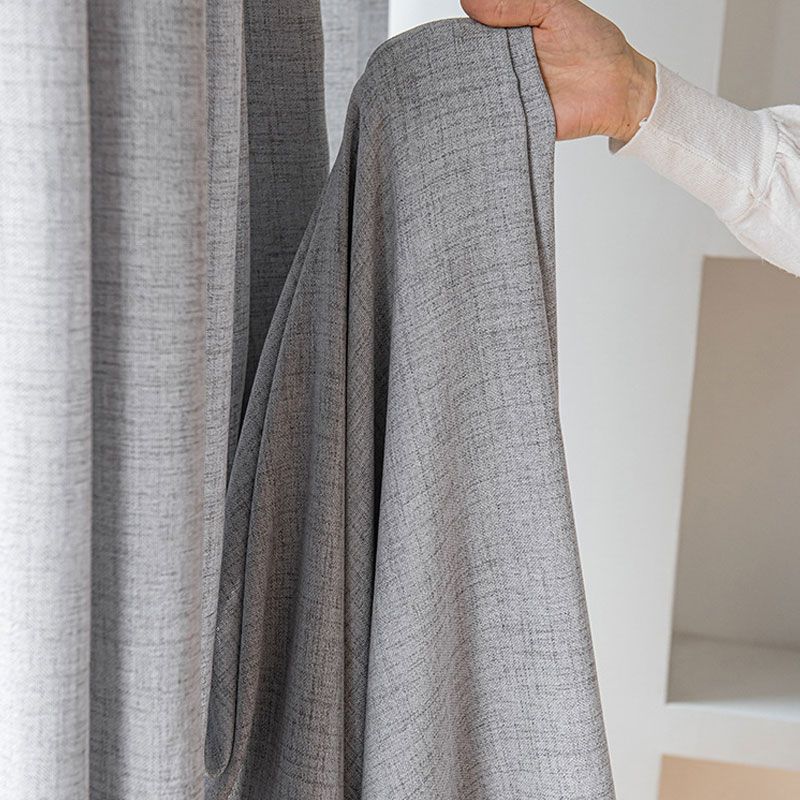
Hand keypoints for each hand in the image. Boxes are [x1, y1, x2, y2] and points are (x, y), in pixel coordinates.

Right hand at [460, 0, 655, 141]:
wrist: (617, 88)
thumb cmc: (593, 45)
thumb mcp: (555, 9)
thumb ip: (516, 4)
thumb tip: (470, 2)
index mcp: (508, 38)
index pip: (472, 36)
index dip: (459, 35)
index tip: (445, 36)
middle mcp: (504, 68)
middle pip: (468, 68)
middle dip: (454, 67)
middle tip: (444, 65)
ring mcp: (507, 97)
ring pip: (474, 97)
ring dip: (464, 95)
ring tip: (449, 91)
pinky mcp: (514, 123)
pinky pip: (491, 124)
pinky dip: (479, 122)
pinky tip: (467, 115)